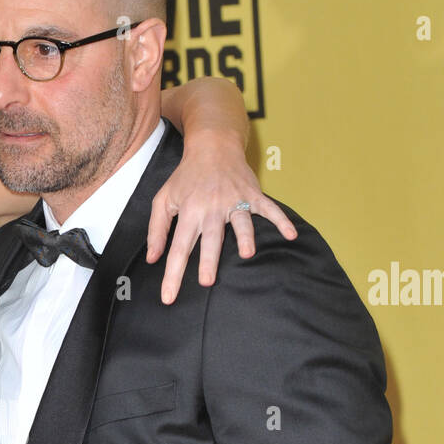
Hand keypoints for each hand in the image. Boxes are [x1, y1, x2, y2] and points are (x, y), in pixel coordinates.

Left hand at [147, 132, 296, 303]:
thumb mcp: (163, 199)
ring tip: (247, 254)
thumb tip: (152, 259)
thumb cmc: (186, 177)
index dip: (172, 274)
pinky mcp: (252, 194)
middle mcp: (211, 207)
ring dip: (244, 237)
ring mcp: (234, 200)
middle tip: (207, 281)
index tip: (169, 298)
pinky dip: (281, 220)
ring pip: (240, 222)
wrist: (213, 145)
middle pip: (210, 238)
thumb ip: (156, 230)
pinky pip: (268, 208)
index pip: (178, 248)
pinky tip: (290, 235)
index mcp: (189, 211)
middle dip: (209, 259)